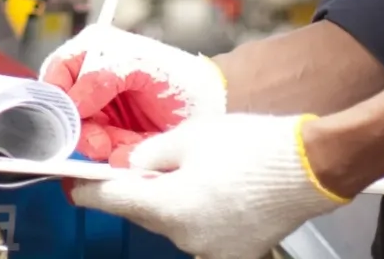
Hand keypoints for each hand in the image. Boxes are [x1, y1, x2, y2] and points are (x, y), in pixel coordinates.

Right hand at [39, 25, 226, 164]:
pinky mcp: (112, 139)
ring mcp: (102, 111)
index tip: (72, 114)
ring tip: (118, 145)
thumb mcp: (144, 64)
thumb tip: (74, 101)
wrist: (211, 108)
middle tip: (99, 140)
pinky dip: (111, 154)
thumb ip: (106, 73)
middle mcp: (93, 80)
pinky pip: (99, 152)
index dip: (58, 94)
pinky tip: (128, 149)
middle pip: (62, 109)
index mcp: (97, 50)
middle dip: (79, 128)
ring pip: (78, 135)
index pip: (57, 70)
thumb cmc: (182, 78)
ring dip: (96, 144)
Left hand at [68, 113, 348, 258]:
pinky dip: (204, 212)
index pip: (113, 201)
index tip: (74, 182)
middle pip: (148, 212)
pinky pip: (205, 232)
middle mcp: (185, 239)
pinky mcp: (236, 253)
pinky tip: (222, 187)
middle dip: (145, 187)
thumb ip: (152, 154)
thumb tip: (129, 166)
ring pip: (177, 222)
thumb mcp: (192, 136)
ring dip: (178, 198)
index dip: (90, 189)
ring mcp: (212, 251)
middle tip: (153, 157)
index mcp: (169, 208)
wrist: (309, 167)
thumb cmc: (251, 145)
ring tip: (204, 166)